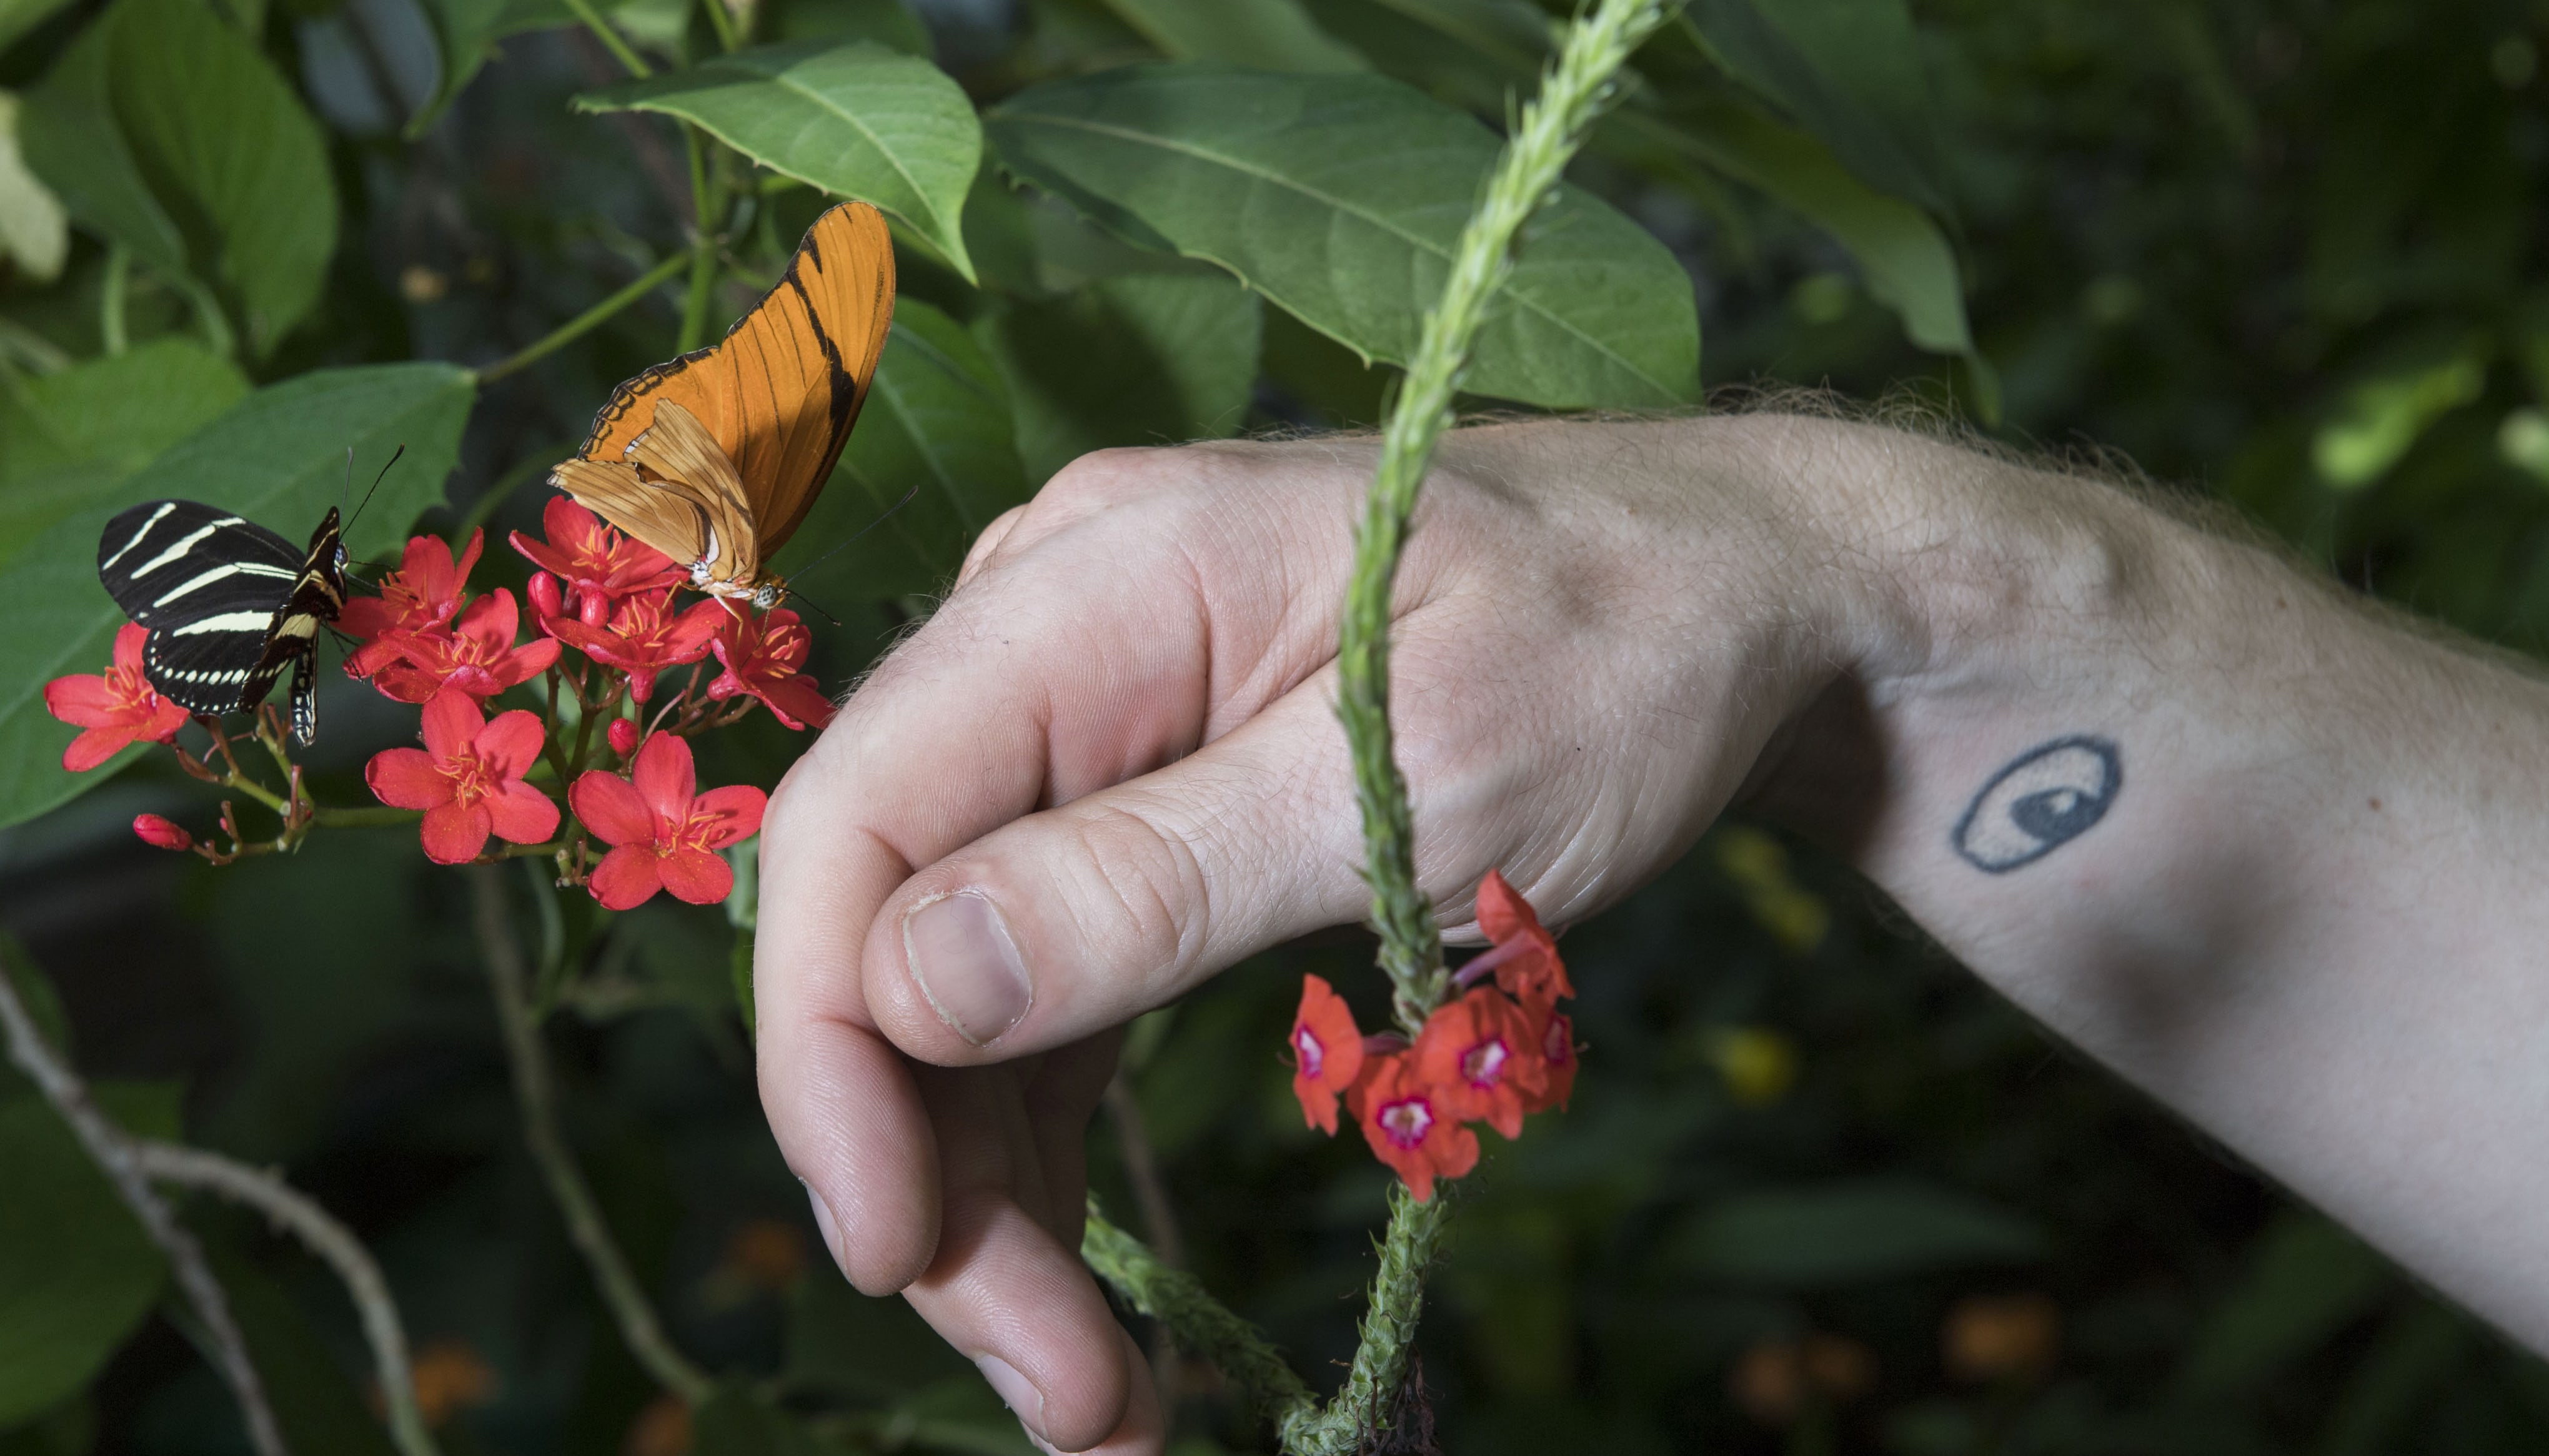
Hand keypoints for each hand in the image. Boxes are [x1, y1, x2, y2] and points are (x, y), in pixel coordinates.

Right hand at [753, 416, 1864, 1450]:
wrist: (1741, 597)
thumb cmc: (1619, 653)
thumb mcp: (1417, 783)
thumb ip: (1157, 877)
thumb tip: (904, 983)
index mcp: (1088, 583)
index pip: (856, 819)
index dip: (829, 1049)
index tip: (895, 1252)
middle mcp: (1045, 636)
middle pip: (891, 925)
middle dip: (937, 1169)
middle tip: (1059, 1389)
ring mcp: (1085, 720)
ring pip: (957, 986)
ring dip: (997, 1192)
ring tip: (1096, 1395)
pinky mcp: (1136, 803)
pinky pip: (1045, 985)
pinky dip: (1054, 1137)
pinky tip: (1094, 1285)